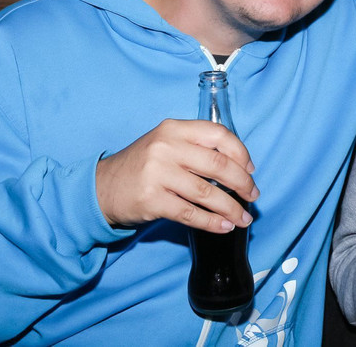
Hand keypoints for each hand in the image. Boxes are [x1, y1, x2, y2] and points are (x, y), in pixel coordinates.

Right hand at [96, 118, 257, 232]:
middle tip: (253, 196)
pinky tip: (224, 226)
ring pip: (207, 192)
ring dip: (231, 207)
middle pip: (218, 164)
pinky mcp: (151, 200)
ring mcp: (157, 173)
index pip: (218, 134)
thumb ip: (196, 148)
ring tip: (244, 218)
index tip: (251, 169)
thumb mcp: (166, 144)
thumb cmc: (143, 165)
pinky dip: (211, 222)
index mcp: (174, 128)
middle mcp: (166, 147)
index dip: (241, 152)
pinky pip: (190, 214)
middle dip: (242, 183)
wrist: (102, 187)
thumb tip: (239, 167)